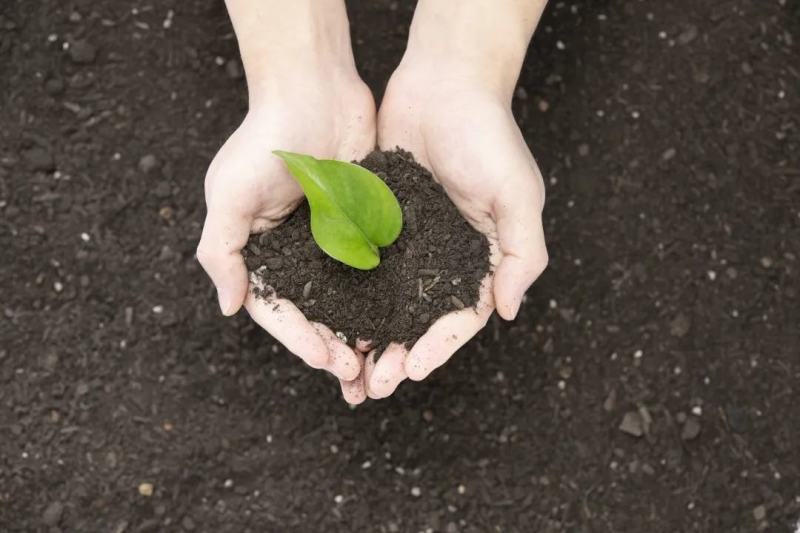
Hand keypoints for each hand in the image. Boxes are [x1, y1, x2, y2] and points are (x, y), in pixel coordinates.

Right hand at [197, 0, 375, 403]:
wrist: (314, 89)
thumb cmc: (263, 139)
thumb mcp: (228, 195)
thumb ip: (221, 252)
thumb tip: (229, 308)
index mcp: (263, 252)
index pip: (279, 309)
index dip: (299, 339)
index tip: (325, 359)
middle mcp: (298, 253)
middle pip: (316, 314)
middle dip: (333, 347)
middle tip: (357, 375)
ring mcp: (334, 241)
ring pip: (349, 300)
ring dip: (361, 333)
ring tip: (378, 362)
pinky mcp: (367, 224)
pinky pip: (377, 270)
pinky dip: (386, 298)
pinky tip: (403, 321)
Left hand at [364, 60, 547, 398]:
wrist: (445, 82)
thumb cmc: (489, 135)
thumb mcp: (519, 194)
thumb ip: (522, 253)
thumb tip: (510, 310)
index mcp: (479, 257)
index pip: (460, 316)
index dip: (438, 346)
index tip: (413, 369)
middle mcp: (442, 256)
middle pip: (418, 320)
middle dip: (398, 355)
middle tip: (374, 385)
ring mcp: (408, 241)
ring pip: (386, 302)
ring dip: (370, 338)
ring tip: (349, 367)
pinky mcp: (375, 220)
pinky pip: (360, 266)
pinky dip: (347, 296)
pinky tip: (329, 319)